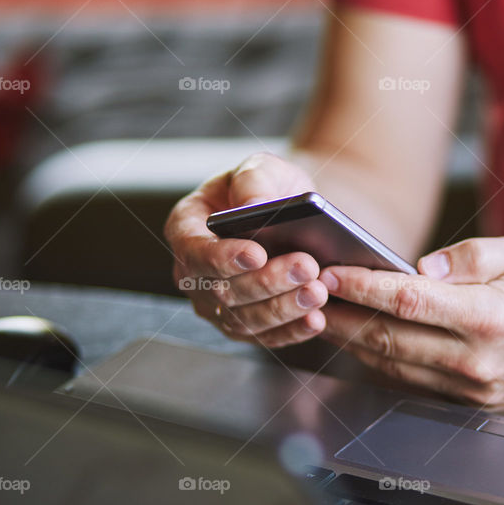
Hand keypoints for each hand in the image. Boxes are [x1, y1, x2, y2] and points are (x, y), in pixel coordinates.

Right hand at [164, 153, 329, 347]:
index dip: (223, 257)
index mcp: (186, 228)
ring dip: (283, 309)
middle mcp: (194, 273)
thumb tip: (253, 206)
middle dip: (267, 282)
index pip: (195, 250)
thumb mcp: (261, 167)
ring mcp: (217, 306)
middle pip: (224, 290)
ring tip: (317, 292)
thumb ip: (254, 179)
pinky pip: (266, 337)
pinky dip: (292, 331)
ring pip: (245, 320)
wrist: (290, 216)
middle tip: (306, 267)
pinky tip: (316, 320)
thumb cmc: (268, 187)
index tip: (257, 254)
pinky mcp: (245, 326)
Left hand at [318, 236, 503, 411]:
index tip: (330, 274)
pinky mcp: (474, 404)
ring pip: (395, 368)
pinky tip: (366, 344)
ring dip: (354, 345)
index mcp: (491, 317)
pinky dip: (384, 364)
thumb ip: (471, 257)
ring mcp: (475, 390)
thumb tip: (420, 266)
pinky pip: (415, 385)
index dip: (362, 288)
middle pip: (389, 341)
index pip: (408, 301)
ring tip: (326, 319)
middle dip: (341, 318)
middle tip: (308, 297)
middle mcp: (478, 360)